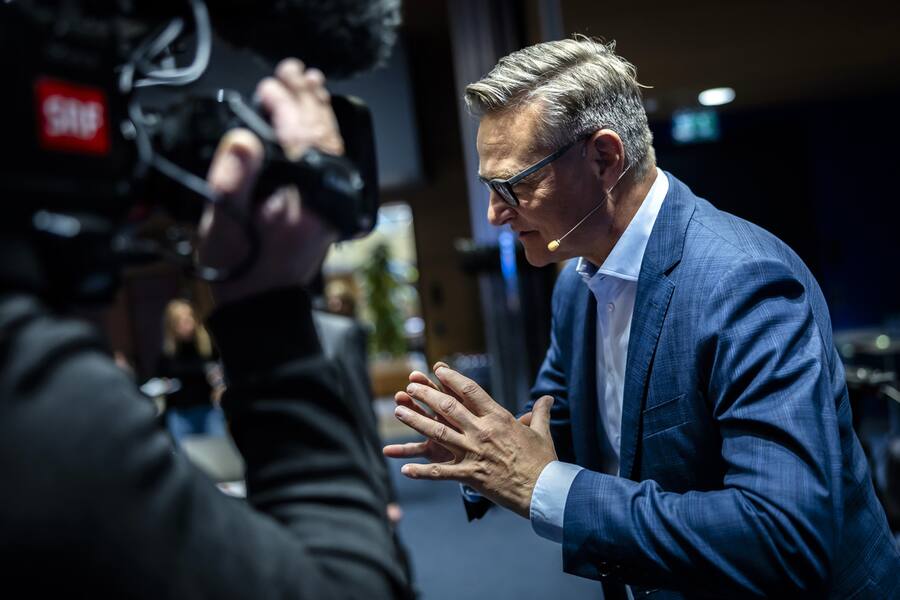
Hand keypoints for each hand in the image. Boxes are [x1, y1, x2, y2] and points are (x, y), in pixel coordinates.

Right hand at [197, 59, 341, 306]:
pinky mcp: (326, 209)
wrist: (261, 306)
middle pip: (324, 135)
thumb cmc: (241, 269)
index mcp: (306, 198)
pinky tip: (314, 124)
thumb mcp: (224, 223)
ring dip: (319, 113)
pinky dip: (322, 137)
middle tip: (293, 71)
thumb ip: (233, 178)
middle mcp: (327, 198)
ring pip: (331, 147)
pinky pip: (330, 162)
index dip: (284, 105)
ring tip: (308, 84)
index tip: (268, 86)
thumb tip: (244, 139)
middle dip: (307, 99)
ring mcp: (330, 204)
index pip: (301, 136)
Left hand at [383, 363, 556, 517]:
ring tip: (398, 411)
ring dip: (415, 421)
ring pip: (438, 433)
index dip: (451, 378)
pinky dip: (422, 472)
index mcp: (499, 417)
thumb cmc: (544, 461)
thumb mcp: (542, 432)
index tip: (438, 369)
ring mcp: (474, 453)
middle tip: (410, 386)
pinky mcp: (470, 475)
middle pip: (448, 407)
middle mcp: (482, 431)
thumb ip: (540, 413)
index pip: (470, 391)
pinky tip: (405, 469)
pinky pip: (440, 472)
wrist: (544, 490)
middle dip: (426, 395)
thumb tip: (547, 398)